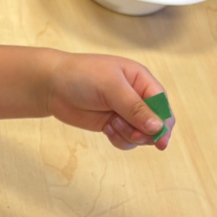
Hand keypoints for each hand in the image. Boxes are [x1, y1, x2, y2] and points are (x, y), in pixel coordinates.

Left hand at [43, 52, 172, 149]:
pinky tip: (106, 129)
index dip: (164, 122)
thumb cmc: (82, 76)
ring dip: (129, 135)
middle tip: (132, 135)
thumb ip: (134, 108)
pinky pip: (126, 139)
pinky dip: (119, 139)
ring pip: (141, 134)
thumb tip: (158, 127)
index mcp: (141, 79)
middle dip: (146, 132)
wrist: (52, 85)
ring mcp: (124, 112)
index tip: (160, 140)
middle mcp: (136, 96)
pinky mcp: (112, 124)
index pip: (161, 104)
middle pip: (155, 122)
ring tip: (111, 124)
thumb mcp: (110, 87)